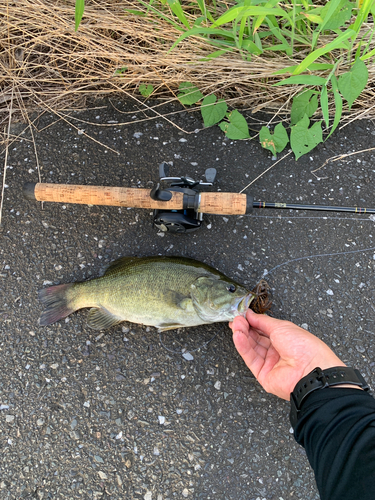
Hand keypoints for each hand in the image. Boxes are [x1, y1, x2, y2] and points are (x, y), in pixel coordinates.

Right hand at [229, 310, 345, 399]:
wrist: (310, 369)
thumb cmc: (303, 346)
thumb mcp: (281, 326)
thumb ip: (262, 321)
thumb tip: (249, 314)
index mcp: (285, 338)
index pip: (263, 328)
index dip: (252, 321)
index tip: (242, 314)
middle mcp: (277, 351)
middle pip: (256, 338)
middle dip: (245, 327)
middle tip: (236, 319)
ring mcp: (270, 363)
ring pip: (251, 347)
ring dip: (242, 335)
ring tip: (235, 325)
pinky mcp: (263, 374)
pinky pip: (250, 358)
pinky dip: (243, 347)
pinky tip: (238, 336)